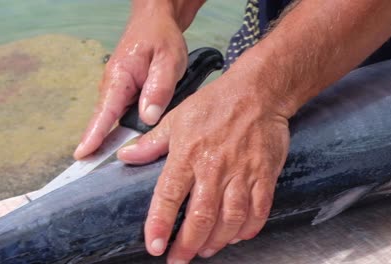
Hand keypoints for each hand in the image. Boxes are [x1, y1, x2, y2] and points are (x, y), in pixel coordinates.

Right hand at [74, 5, 187, 158]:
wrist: (156, 24)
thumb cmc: (160, 38)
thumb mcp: (168, 60)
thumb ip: (159, 88)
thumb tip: (148, 116)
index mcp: (120, 77)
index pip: (104, 111)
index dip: (94, 135)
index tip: (82, 155)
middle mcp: (112, 87)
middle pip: (102, 122)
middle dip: (95, 146)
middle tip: (86, 172)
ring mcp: (116, 92)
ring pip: (111, 121)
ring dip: (106, 142)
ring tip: (98, 167)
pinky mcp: (123, 95)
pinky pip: (119, 117)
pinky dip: (117, 133)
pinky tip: (120, 149)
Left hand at [117, 70, 289, 262]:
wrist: (257, 92)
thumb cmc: (215, 104)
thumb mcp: (176, 118)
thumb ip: (151, 143)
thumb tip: (126, 156)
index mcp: (187, 154)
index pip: (169, 196)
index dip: (160, 224)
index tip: (154, 246)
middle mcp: (214, 167)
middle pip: (201, 216)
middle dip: (188, 244)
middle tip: (179, 259)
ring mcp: (241, 172)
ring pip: (230, 219)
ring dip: (217, 241)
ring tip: (205, 250)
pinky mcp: (264, 174)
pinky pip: (259, 209)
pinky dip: (249, 228)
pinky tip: (238, 236)